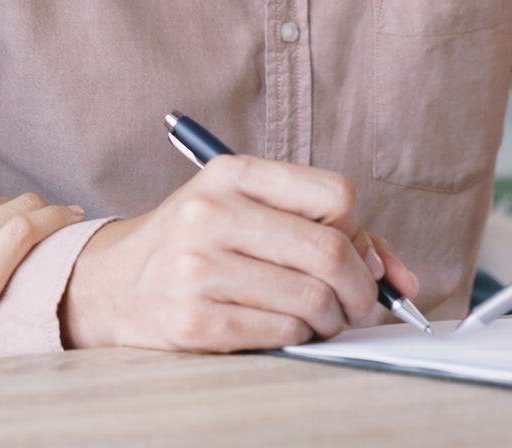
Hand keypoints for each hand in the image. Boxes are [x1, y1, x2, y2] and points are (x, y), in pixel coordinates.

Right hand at [59, 154, 419, 351]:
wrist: (113, 283)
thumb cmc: (198, 244)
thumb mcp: (249, 211)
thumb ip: (328, 230)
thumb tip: (398, 276)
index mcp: (233, 173)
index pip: (336, 194)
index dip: (358, 231)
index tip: (353, 253)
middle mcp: (213, 213)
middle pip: (330, 251)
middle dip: (360, 288)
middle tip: (357, 304)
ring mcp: (199, 267)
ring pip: (312, 299)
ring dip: (332, 320)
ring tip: (321, 319)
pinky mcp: (193, 320)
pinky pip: (282, 333)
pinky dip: (299, 337)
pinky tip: (286, 329)